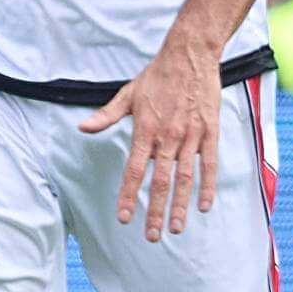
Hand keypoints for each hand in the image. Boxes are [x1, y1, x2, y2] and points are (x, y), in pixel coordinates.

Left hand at [79, 40, 221, 237]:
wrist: (190, 54)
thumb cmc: (157, 76)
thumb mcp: (127, 94)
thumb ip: (106, 116)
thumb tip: (82, 128)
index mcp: (145, 130)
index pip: (133, 170)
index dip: (127, 195)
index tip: (123, 218)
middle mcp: (167, 137)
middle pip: (159, 181)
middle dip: (154, 211)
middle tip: (151, 237)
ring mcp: (190, 135)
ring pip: (184, 178)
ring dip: (179, 205)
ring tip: (175, 228)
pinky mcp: (210, 131)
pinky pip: (209, 164)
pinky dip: (207, 185)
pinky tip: (203, 205)